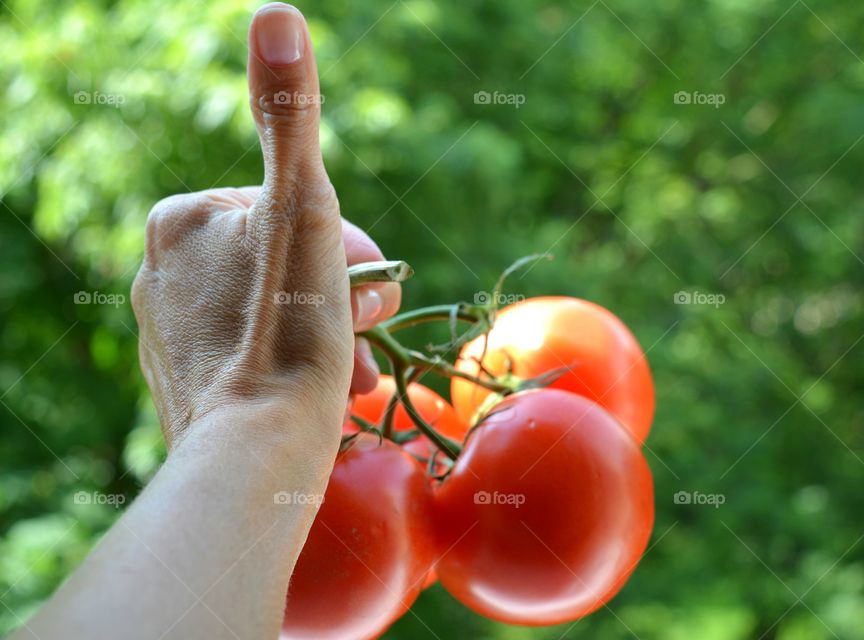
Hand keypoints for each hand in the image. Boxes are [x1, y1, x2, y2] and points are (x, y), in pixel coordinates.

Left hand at [131, 2, 395, 449]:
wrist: (260, 447)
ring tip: (354, 370)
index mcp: (184, 218)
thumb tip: (275, 15)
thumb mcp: (304, 204)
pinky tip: (323, 392)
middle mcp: (160, 270)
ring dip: (327, 331)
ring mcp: (167, 333)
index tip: (374, 287)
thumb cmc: (292, 323)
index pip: (289, 210)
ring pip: (273, 312)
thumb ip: (289, 112)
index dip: (350, 246)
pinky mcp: (183, 386)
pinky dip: (296, 366)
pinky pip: (255, 356)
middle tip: (370, 326)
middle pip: (282, 263)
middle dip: (339, 291)